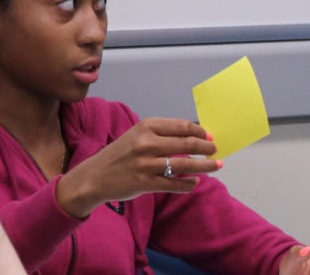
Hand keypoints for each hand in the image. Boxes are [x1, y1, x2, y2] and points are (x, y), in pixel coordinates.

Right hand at [57, 117, 220, 217]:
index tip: (210, 136)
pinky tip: (195, 182)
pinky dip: (188, 184)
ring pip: (184, 164)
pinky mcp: (144, 183)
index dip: (200, 131)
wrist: (94, 176)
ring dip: (204, 166)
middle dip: (206, 148)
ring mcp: (146, 164)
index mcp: (146, 127)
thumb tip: (192, 135)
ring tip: (215, 166)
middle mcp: (147, 143)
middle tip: (216, 151)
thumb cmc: (120, 154)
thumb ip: (161, 135)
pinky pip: (174, 183)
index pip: (182, 126)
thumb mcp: (137, 136)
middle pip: (187, 143)